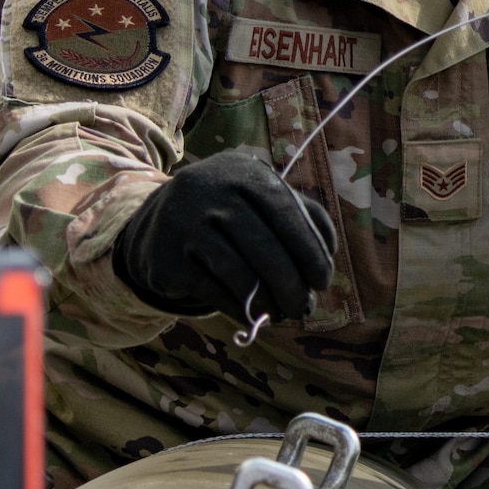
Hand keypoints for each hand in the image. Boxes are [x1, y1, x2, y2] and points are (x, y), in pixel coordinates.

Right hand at [113, 149, 335, 320]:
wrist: (161, 219)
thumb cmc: (233, 210)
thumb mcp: (265, 197)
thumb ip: (305, 215)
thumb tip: (327, 251)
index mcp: (244, 173)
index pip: (287, 214)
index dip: (310, 252)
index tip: (322, 281)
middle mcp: (210, 192)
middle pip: (264, 248)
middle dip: (291, 285)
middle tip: (304, 308)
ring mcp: (183, 224)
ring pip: (239, 273)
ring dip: (268, 302)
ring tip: (283, 314)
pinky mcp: (166, 258)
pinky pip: (213, 291)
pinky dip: (239, 308)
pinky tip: (253, 316)